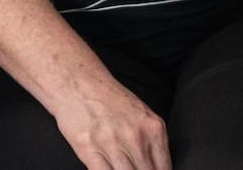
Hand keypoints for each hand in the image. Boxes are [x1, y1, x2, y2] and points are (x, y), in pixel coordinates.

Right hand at [53, 81, 169, 169]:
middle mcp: (136, 137)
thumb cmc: (110, 99)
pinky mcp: (89, 149)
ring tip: (121, 169)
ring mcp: (112, 144)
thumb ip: (152, 141)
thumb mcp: (141, 115)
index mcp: (153, 128)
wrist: (78, 82)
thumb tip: (157, 167)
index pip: (164, 169)